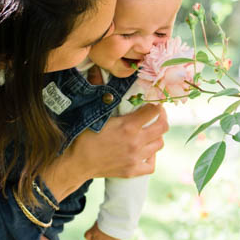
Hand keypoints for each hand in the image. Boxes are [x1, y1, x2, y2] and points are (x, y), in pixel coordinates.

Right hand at [42, 104, 168, 198]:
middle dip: (161, 118)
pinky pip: (151, 165)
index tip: (152, 104)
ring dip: (156, 136)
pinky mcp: (133, 171)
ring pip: (159, 144)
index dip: (155, 105)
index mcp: (128, 126)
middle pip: (163, 127)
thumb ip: (101, 93)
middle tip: (156, 116)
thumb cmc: (84, 137)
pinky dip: (151, 158)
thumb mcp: (94, 114)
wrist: (76, 162)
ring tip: (148, 133)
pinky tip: (144, 152)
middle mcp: (136, 142)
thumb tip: (96, 69)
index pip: (154, 111)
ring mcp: (135, 158)